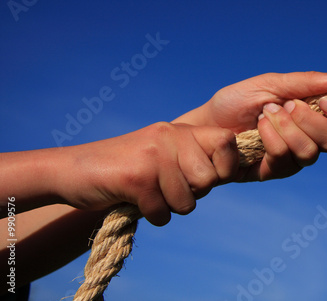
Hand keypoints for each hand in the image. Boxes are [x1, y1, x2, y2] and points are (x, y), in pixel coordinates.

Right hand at [58, 122, 237, 225]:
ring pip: (187, 202)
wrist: (73, 170)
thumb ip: (194, 157)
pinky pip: (162, 213)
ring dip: (169, 207)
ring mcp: (153, 156)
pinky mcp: (136, 178)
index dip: (226, 166)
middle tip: (167, 188)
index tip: (211, 177)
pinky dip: (151, 215)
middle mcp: (169, 137)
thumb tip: (232, 172)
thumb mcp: (164, 151)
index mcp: (180, 130)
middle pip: (209, 181)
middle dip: (192, 194)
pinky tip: (136, 201)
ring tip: (150, 193)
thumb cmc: (127, 166)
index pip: (227, 142)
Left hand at [174, 71, 326, 180]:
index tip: (325, 101)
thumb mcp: (271, 84)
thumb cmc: (238, 101)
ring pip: (311, 153)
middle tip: (287, 106)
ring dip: (287, 129)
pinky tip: (258, 129)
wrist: (207, 122)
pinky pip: (286, 160)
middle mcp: (310, 138)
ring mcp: (293, 157)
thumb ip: (307, 83)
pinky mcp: (275, 171)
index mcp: (315, 114)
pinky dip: (272, 139)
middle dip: (311, 121)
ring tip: (265, 115)